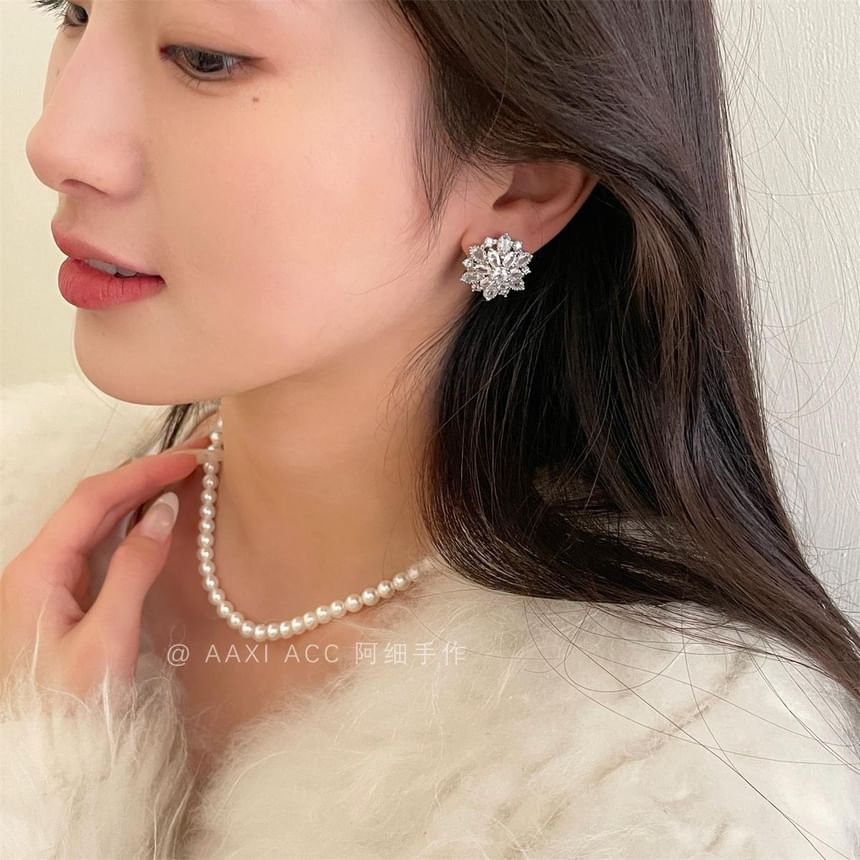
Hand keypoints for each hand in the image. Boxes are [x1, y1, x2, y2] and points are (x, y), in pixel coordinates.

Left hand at [0, 434, 221, 700]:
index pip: (94, 500)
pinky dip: (133, 522)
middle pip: (94, 502)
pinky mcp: (65, 596)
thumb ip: (134, 569)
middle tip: (195, 455)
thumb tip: (163, 513)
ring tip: (184, 473)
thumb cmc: (70, 707)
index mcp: (37, 571)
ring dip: (139, 493)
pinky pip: (100, 544)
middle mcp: (38, 567)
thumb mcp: (109, 639)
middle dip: (144, 473)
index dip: (143, 472)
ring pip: (97, 521)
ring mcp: (50, 581)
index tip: (188, 459)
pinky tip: (157, 514)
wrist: (45, 758)